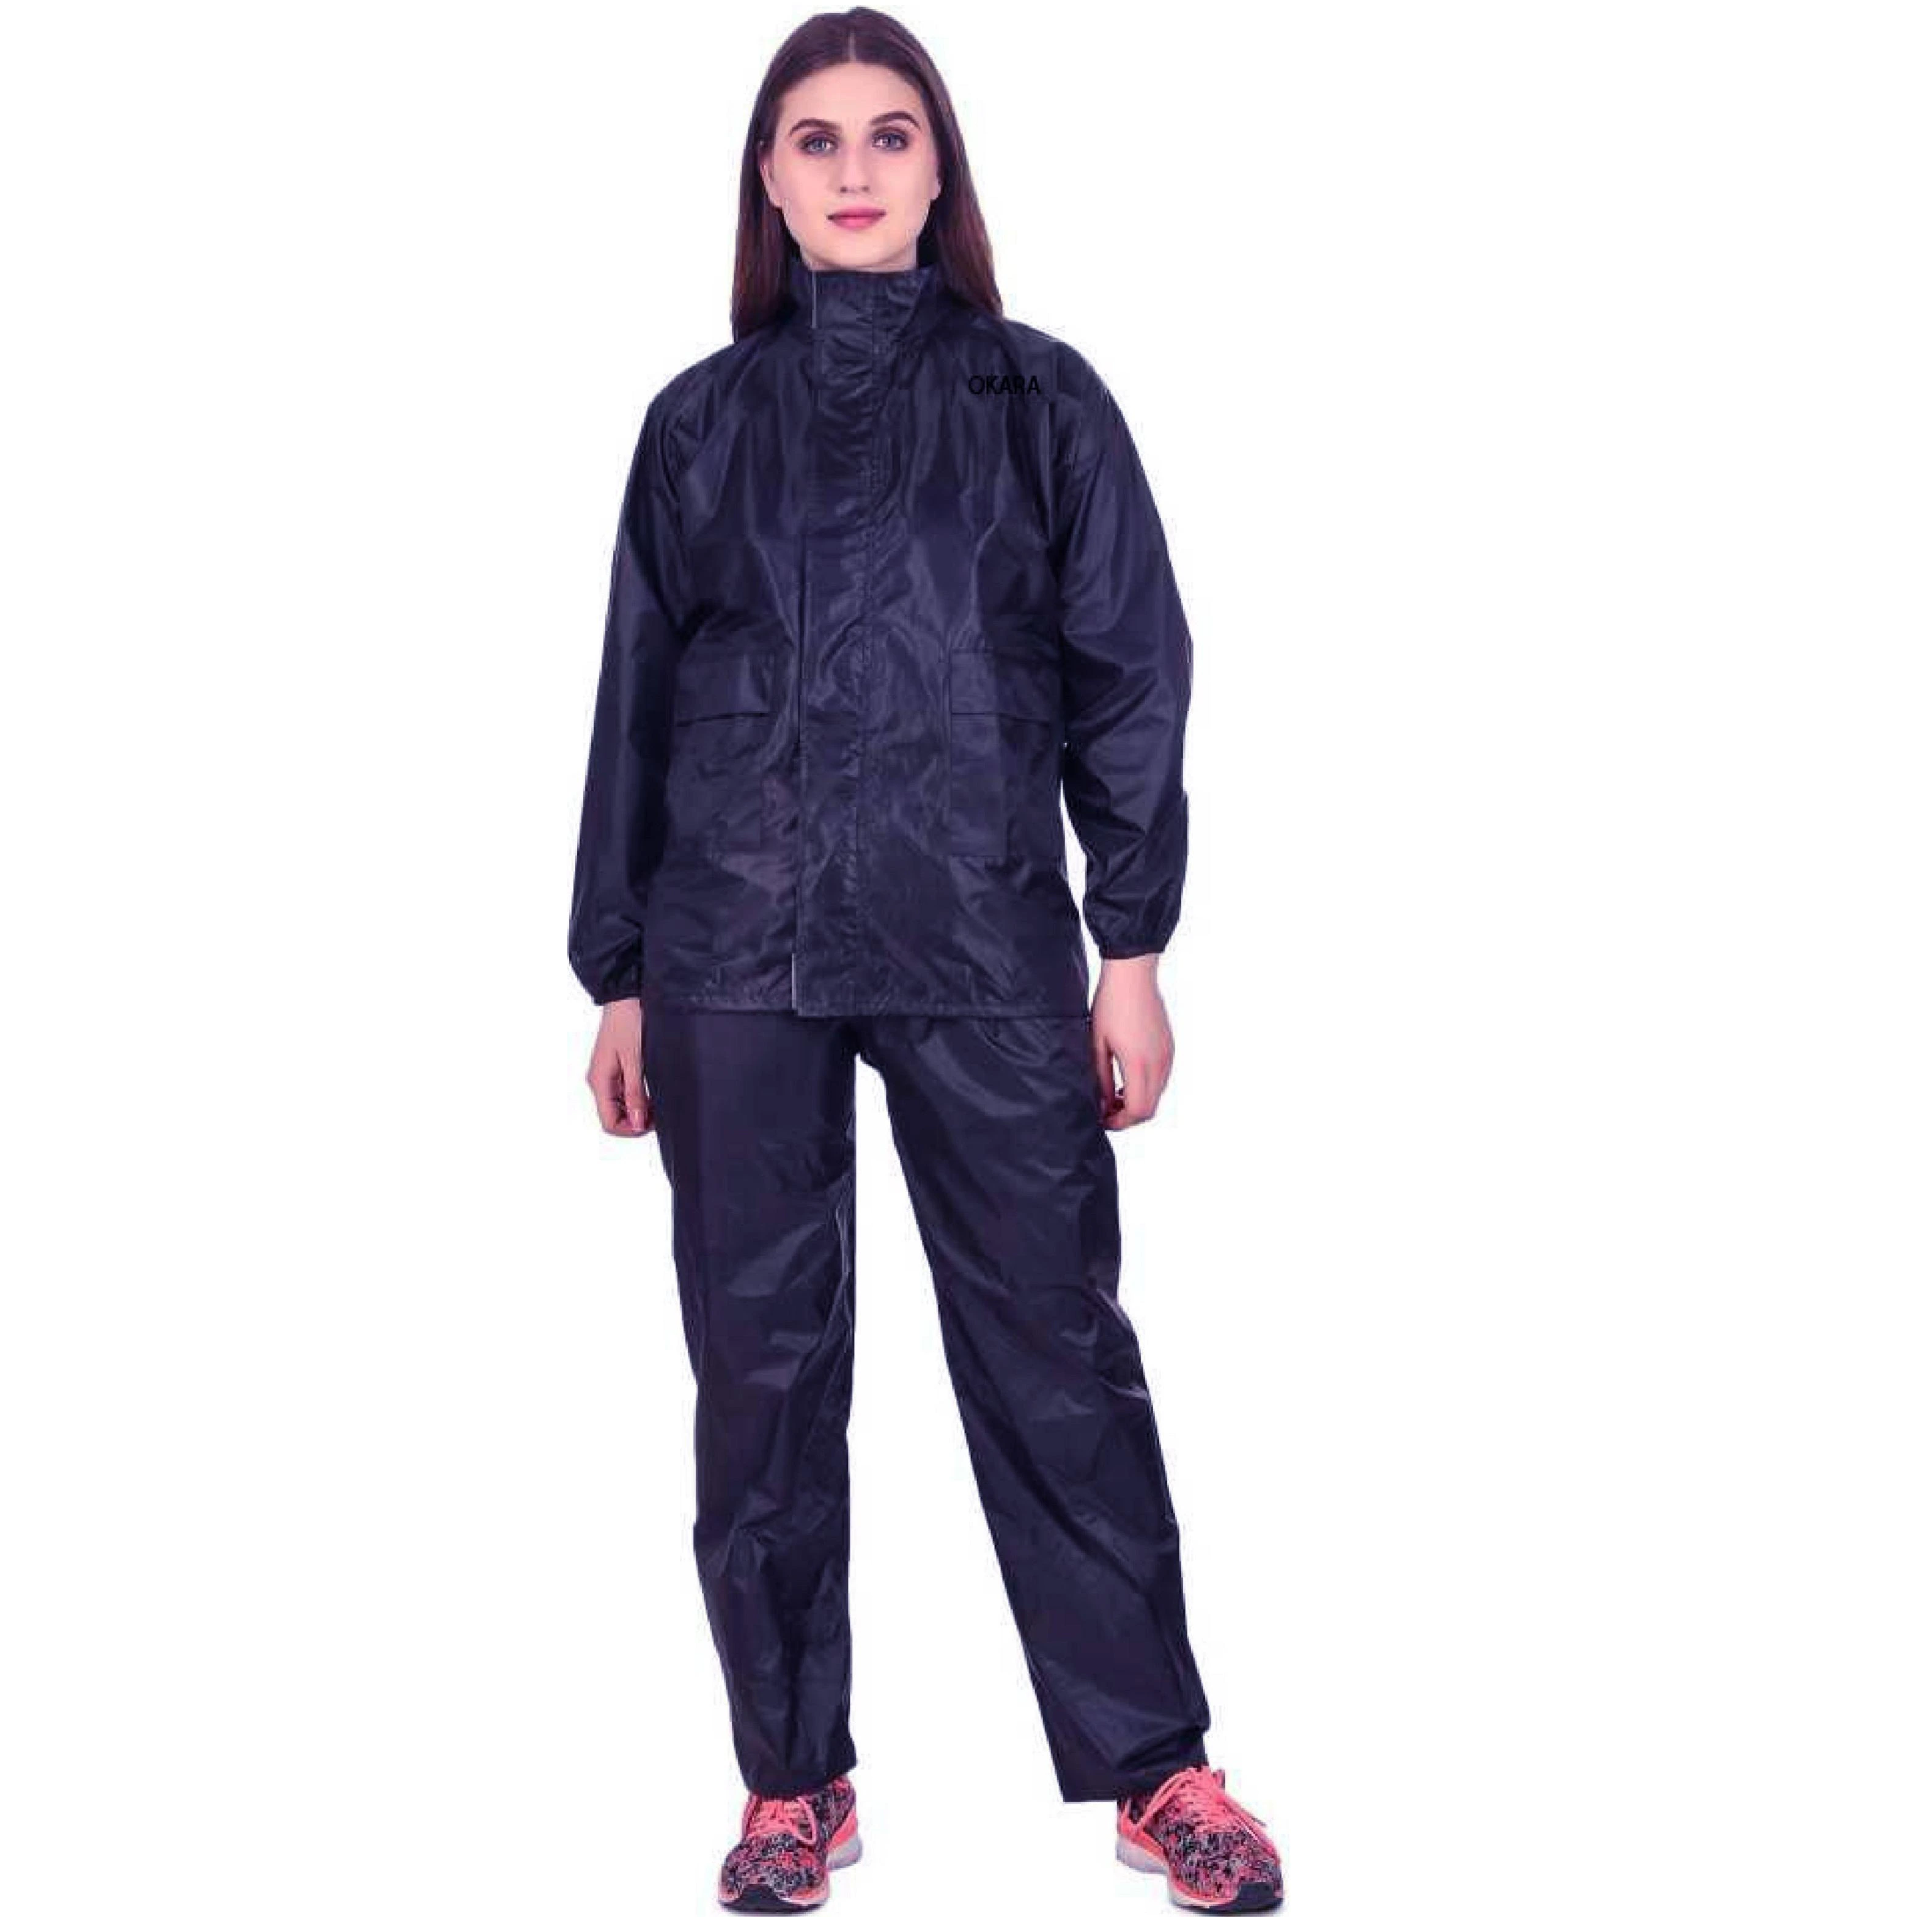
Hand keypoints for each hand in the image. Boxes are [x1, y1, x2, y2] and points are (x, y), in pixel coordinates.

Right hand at [586, 996, 652, 1135]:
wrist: (626, 995)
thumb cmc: (629, 1021)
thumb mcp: (636, 1060)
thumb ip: (635, 1093)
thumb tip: (636, 1122)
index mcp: (599, 1081)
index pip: (609, 1123)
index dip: (631, 1129)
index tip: (653, 1122)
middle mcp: (599, 1081)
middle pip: (614, 1116)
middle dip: (637, 1119)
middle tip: (661, 1111)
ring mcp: (606, 1074)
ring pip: (621, 1105)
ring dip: (639, 1108)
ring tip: (659, 1098)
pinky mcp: (615, 1067)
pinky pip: (624, 1091)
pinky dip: (638, 1095)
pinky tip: (653, 1089)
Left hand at [1089, 956, 1172, 1129]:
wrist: (1132, 973)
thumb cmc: (1109, 1005)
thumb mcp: (1097, 1045)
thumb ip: (1101, 1079)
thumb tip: (1103, 1105)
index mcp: (1139, 1064)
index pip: (1138, 1111)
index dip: (1120, 1123)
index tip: (1103, 1119)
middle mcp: (1159, 1063)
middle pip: (1150, 1109)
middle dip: (1128, 1117)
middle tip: (1107, 1111)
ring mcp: (1168, 1055)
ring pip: (1158, 1095)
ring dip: (1138, 1102)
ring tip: (1114, 1095)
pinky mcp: (1170, 1047)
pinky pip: (1162, 1079)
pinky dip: (1146, 1087)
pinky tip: (1128, 1077)